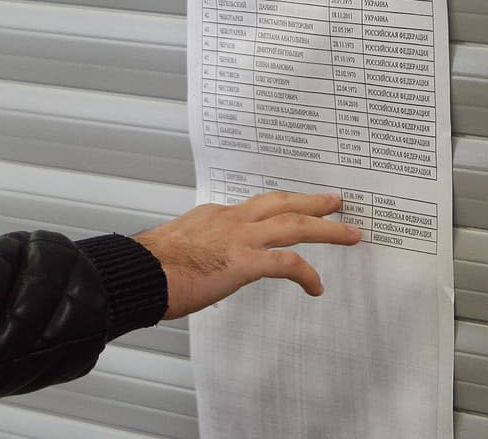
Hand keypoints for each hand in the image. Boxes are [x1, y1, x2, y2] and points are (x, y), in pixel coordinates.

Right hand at [132, 192, 361, 319]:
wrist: (138, 272)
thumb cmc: (149, 267)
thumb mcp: (175, 249)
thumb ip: (195, 252)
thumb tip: (198, 266)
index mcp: (212, 216)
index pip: (252, 208)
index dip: (277, 209)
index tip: (290, 211)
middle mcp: (229, 220)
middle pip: (280, 203)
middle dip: (311, 202)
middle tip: (334, 200)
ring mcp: (238, 238)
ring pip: (293, 224)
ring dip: (326, 229)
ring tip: (349, 233)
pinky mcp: (243, 262)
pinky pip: (286, 263)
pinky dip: (306, 273)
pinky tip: (316, 286)